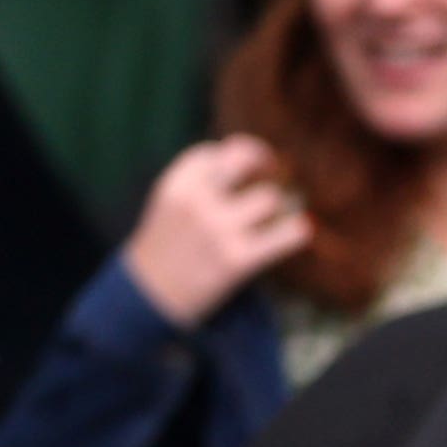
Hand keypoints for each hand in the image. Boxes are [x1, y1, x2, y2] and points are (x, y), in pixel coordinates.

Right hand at [119, 138, 309, 327]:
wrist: (148, 295)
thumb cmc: (168, 244)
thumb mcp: (172, 200)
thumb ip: (204, 178)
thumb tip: (258, 157)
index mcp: (178, 183)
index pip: (222, 150)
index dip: (245, 154)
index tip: (254, 167)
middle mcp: (196, 201)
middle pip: (247, 159)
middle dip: (267, 164)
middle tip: (276, 175)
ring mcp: (217, 230)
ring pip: (271, 198)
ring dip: (281, 205)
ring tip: (275, 216)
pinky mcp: (238, 260)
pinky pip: (289, 234)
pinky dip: (298, 231)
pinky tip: (299, 231)